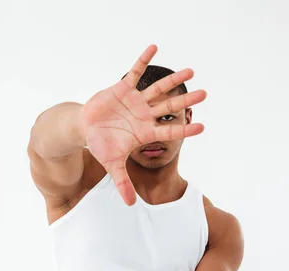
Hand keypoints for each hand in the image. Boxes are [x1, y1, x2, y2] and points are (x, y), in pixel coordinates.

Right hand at [80, 44, 206, 204]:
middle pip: (169, 107)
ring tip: (191, 71)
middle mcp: (145, 115)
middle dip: (186, 101)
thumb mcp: (112, 165)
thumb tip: (130, 206)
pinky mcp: (123, 88)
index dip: (184, 129)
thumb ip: (122, 183)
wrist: (83, 128)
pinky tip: (155, 47)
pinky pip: (135, 71)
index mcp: (145, 132)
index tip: (201, 127)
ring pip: (158, 89)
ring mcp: (136, 101)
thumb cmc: (100, 145)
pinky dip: (143, 60)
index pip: (169, 131)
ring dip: (173, 80)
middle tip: (204, 95)